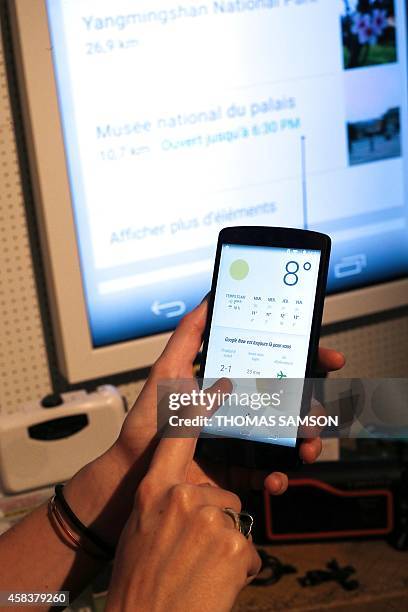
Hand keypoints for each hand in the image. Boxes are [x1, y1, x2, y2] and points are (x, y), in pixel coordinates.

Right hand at [105, 428, 260, 611]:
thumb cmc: (137, 581)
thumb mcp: (139, 529)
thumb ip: (162, 501)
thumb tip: (182, 493)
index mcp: (154, 490)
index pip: (179, 437)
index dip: (199, 411)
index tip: (219, 387)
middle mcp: (181, 498)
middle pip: (220, 493)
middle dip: (217, 521)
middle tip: (194, 553)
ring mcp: (210, 519)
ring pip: (234, 522)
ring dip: (226, 548)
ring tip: (201, 572)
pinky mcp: (234, 545)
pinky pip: (247, 550)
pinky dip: (237, 569)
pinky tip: (214, 584)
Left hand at [116, 300, 344, 490]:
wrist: (131, 476)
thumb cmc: (145, 424)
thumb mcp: (165, 373)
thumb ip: (187, 339)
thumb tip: (209, 300)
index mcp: (228, 384)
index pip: (274, 367)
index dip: (305, 361)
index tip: (329, 358)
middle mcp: (240, 411)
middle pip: (289, 403)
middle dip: (314, 405)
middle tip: (320, 410)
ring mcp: (241, 442)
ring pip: (286, 437)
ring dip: (305, 441)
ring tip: (306, 444)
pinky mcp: (237, 472)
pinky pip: (267, 473)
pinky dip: (279, 476)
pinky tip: (277, 477)